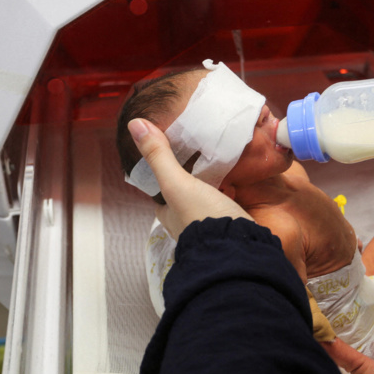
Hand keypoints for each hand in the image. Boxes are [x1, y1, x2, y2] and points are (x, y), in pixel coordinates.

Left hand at [128, 118, 252, 237]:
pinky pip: (227, 204)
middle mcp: (185, 222)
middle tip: (203, 154)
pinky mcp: (231, 225)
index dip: (165, 170)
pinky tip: (238, 180)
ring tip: (223, 162)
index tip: (175, 152)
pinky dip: (230, 192)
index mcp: (168, 214)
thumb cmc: (202, 218)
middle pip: (185, 192)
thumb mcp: (177, 183)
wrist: (238, 249)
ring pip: (207, 198)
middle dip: (193, 177)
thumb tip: (135, 125)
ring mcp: (209, 225)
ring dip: (214, 184)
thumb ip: (159, 156)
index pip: (161, 187)